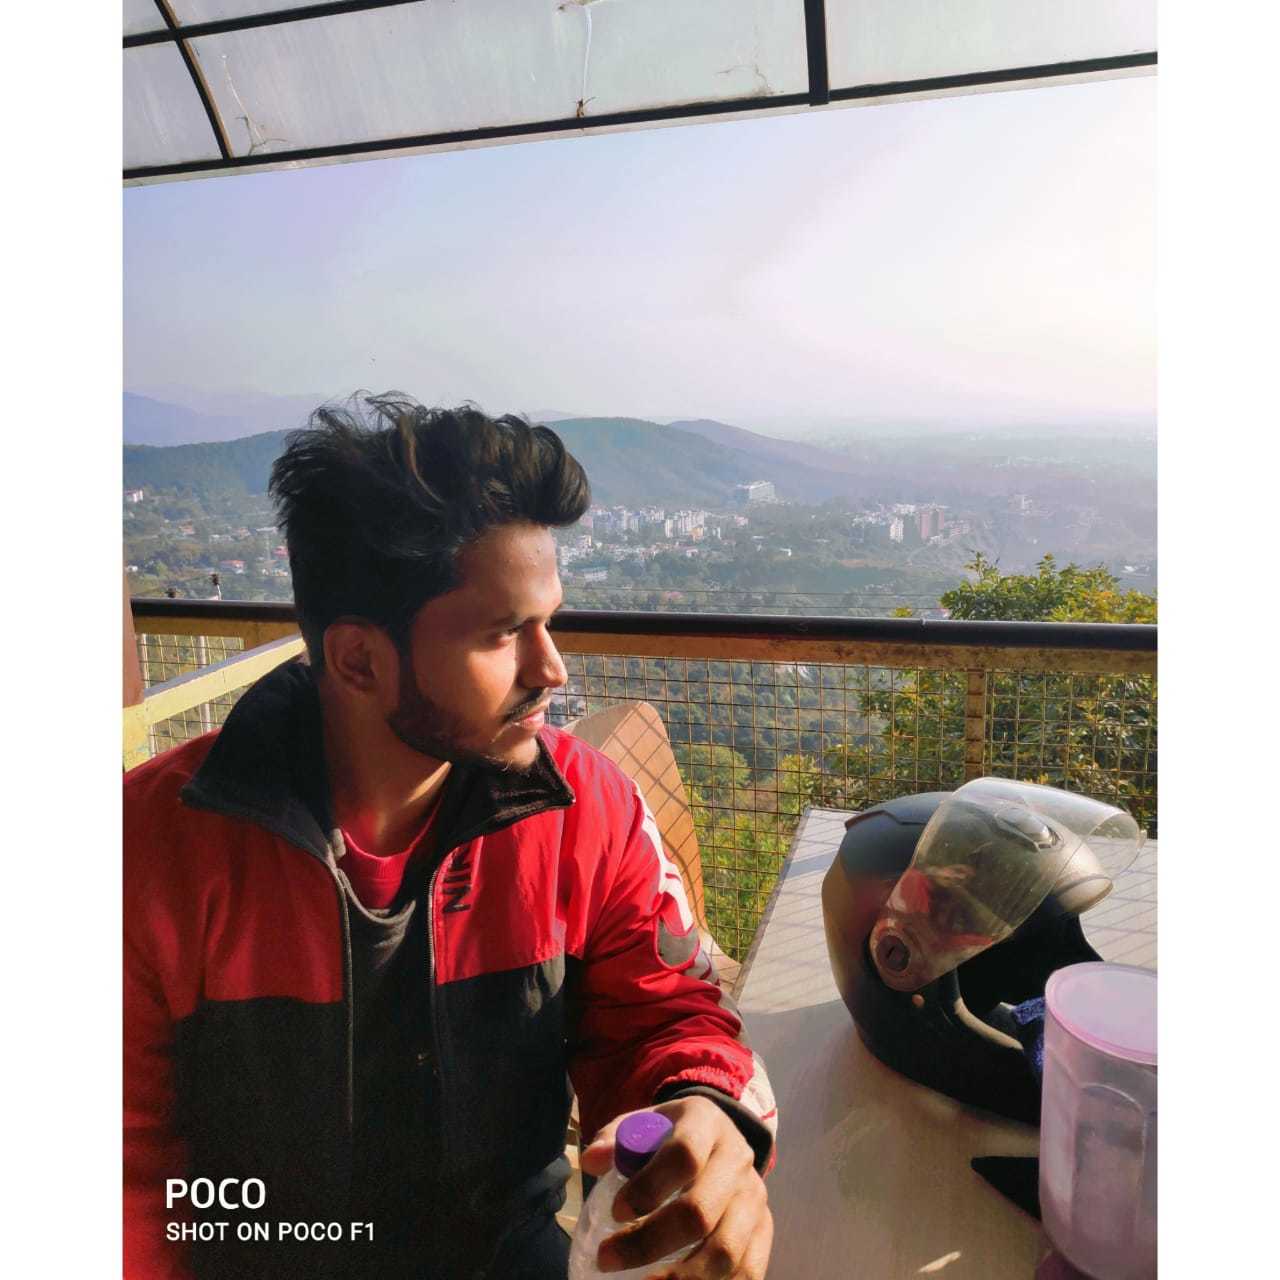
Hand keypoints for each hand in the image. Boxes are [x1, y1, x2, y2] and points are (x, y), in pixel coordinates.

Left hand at [579, 1095, 772, 1277]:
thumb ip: (615, 1138)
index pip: (683, 1156)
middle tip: (608, 1258)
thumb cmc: (671, 1136)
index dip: (648, 1188)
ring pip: (725, 1251)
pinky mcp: (764, 1230)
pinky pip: (748, 1272)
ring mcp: (754, 1198)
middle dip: (649, 1243)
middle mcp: (737, 1160)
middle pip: (700, 1211)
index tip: (614, 1212)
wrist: (720, 1138)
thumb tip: (592, 1162)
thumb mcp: (645, 1122)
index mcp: (706, 1123)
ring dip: (680, 1279)